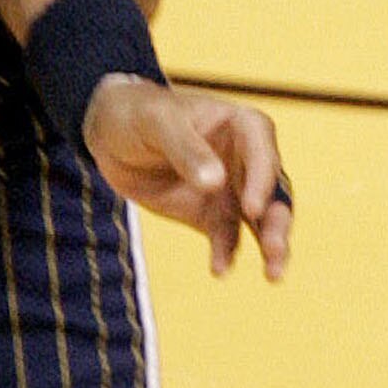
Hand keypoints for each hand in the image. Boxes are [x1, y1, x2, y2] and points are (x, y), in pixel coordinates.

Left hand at [85, 81, 295, 279]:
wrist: (109, 134)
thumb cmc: (138, 114)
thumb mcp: (157, 123)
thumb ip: (187, 150)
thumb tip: (216, 183)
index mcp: (243, 127)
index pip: (263, 155)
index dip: (262, 182)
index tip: (252, 210)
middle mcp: (247, 161)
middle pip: (274, 193)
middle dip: (278, 223)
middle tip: (274, 249)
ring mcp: (233, 190)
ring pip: (261, 221)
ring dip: (270, 246)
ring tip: (272, 274)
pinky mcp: (212, 216)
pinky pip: (227, 238)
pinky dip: (226, 254)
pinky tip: (219, 270)